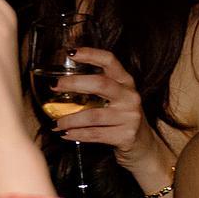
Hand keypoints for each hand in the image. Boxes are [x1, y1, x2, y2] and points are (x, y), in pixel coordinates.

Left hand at [42, 43, 154, 163]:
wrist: (143, 144)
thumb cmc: (121, 117)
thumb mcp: (116, 97)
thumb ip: (97, 88)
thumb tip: (61, 84)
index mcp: (126, 82)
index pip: (109, 61)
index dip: (91, 54)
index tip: (71, 53)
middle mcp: (129, 96)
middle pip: (100, 84)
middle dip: (74, 84)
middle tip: (55, 86)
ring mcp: (129, 117)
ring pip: (93, 115)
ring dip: (70, 119)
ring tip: (57, 123)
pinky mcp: (125, 136)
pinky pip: (95, 134)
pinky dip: (77, 134)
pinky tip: (66, 134)